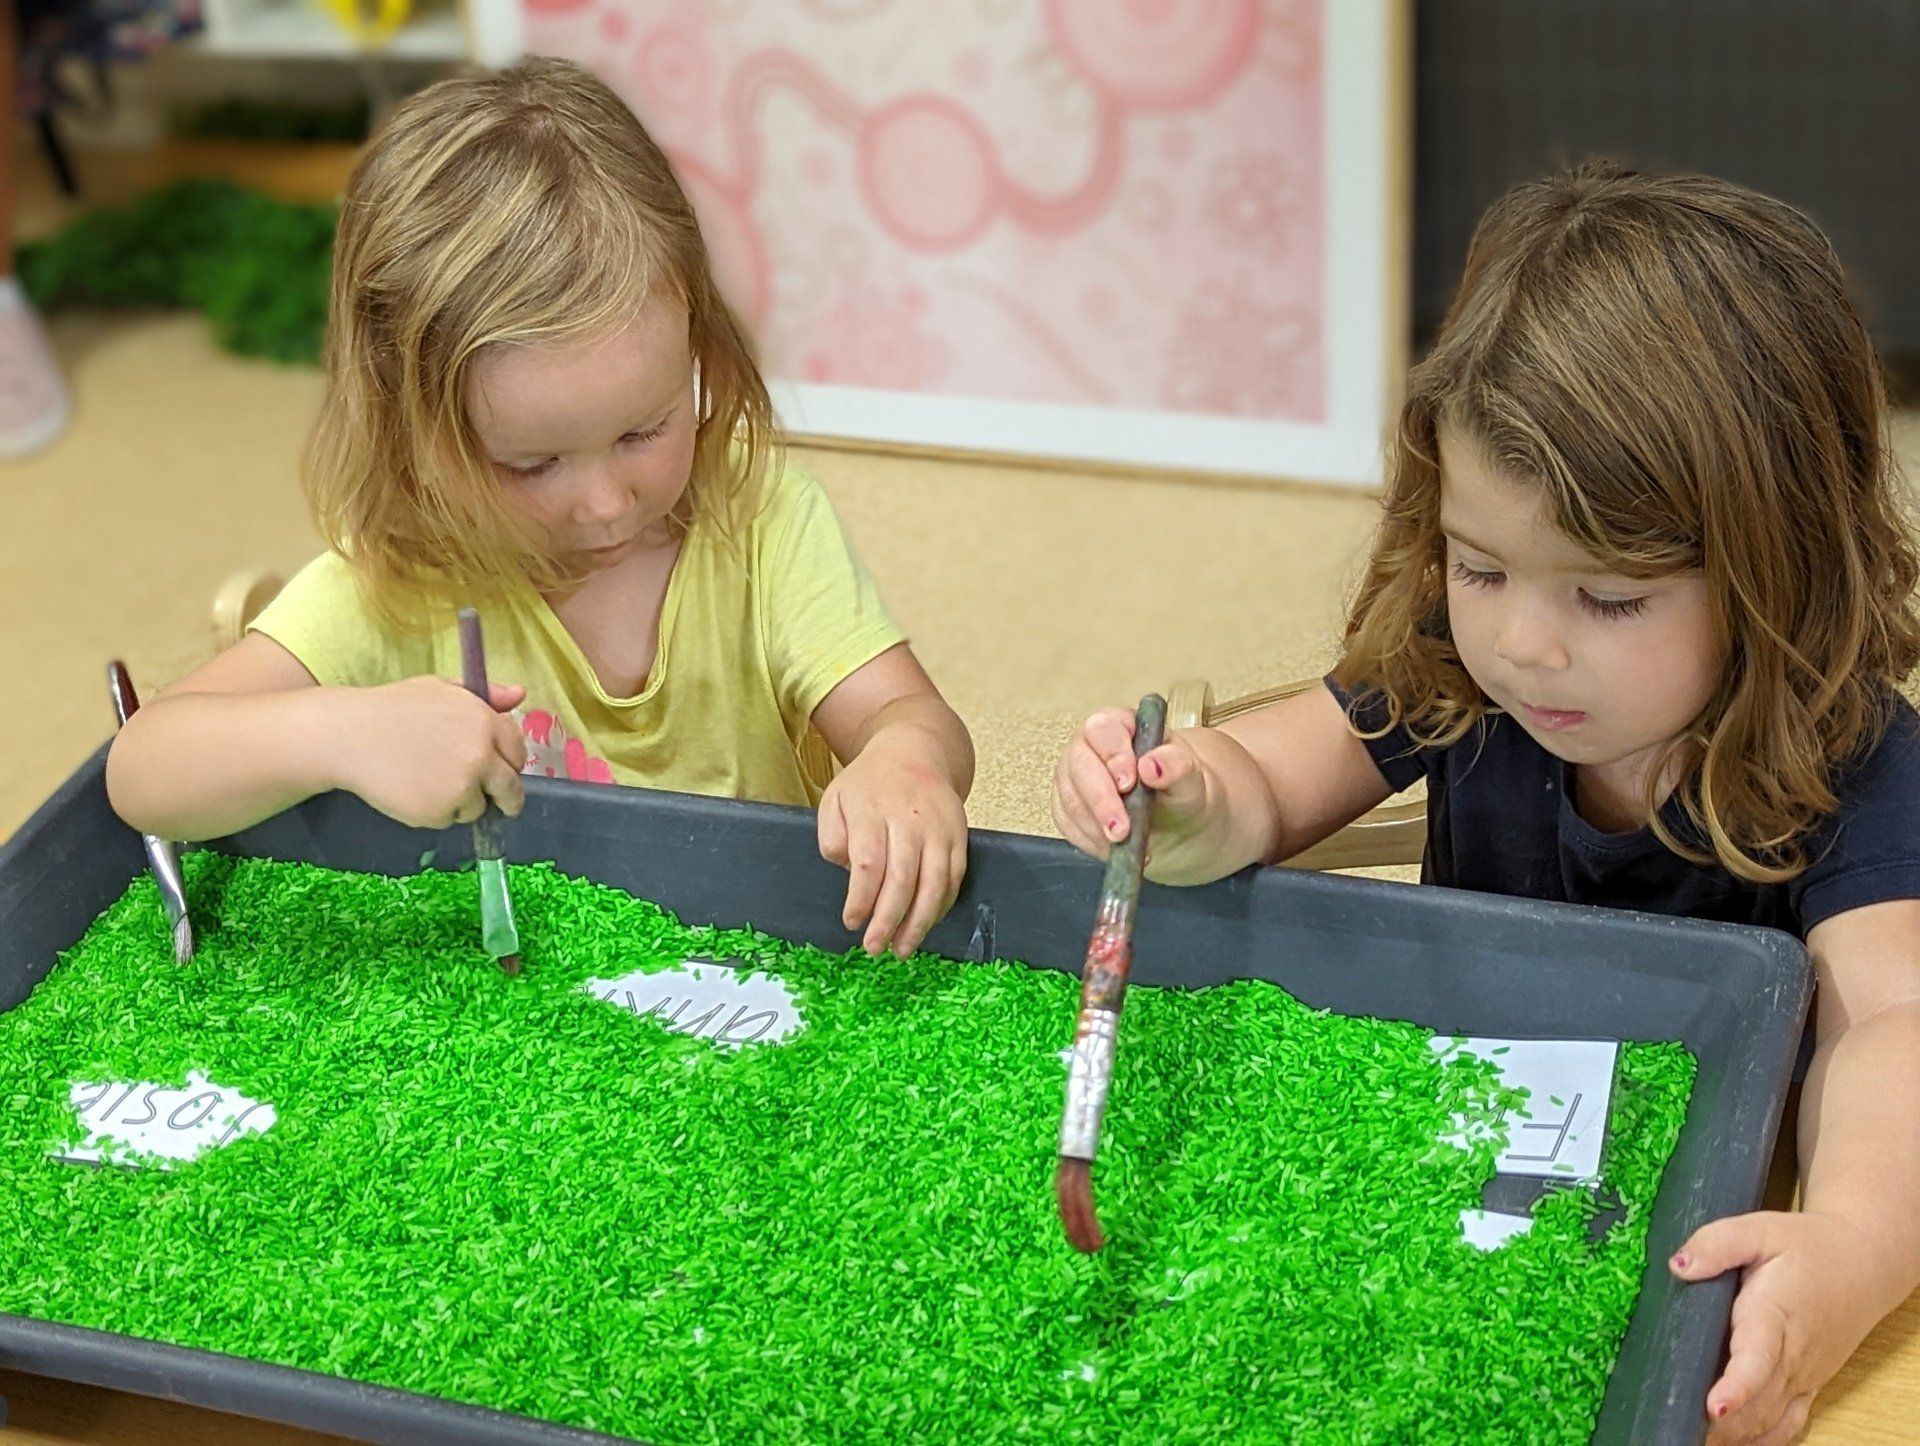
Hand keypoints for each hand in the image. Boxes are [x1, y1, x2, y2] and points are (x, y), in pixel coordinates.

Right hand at [335, 677, 528, 829]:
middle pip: (510, 788)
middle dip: (506, 798)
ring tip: (430, 782)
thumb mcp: (441, 689)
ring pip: (478, 807)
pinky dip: (437, 813)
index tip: (505, 771)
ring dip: (464, 802)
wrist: (349, 736)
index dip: (511, 763)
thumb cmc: (393, 708)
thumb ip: (486, 695)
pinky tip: (413, 791)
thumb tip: (520, 695)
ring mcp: (462, 787)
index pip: (518, 752)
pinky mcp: (440, 811)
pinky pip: (449, 819)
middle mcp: (481, 756)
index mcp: (486, 722)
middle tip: (498, 803)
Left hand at [818, 739, 968, 957]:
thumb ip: (832, 836)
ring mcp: (940, 828)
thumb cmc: (869, 783)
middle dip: (888, 920)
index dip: (861, 900)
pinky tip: (925, 923)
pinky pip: (954, 878)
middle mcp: (910, 820)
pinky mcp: (960, 836)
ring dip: (919, 922)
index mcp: (873, 810)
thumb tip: (847, 872)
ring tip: (902, 949)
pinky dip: (940, 906)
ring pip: (934, 884)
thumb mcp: (834, 799)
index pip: (869, 864)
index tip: (851, 922)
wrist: (914, 753)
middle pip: (902, 879)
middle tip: (874, 947)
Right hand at [1051, 707, 1211, 860]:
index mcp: (1120, 726)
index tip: (1129, 783)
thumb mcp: (1190, 777)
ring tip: (1126, 844)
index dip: (1112, 754)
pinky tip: (1113, 849)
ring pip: (1070, 799)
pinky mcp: (1066, 808)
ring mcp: (1073, 778)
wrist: (1176, 818)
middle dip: (1100, 800)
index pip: (1103, 729)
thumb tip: (1152, 765)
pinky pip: (1068, 824)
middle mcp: (1089, 747)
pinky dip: (1090, 841)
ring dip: (1096, 827)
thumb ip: (1176, 766)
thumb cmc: (1179, 788)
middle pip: (1079, 765)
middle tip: (1121, 829)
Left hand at [1671, 1209, 1890, 1443]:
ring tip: (1695, 1440)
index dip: (1737, 1386)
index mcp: (1774, 1314)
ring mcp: (1803, 1376)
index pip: (1758, 1358)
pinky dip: (1763, 1439)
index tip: (1714, 1405)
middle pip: (1759, 1402)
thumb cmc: (1806, 1246)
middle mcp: (1792, 1355)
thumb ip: (1717, 1243)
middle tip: (1679, 1429)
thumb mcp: (1760, 1229)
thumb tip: (1679, 1266)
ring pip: (1771, 1420)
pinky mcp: (1809, 1385)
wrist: (1861, 1264)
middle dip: (1723, 1423)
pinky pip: (1789, 1424)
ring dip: (1737, 1435)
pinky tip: (1731, 1443)